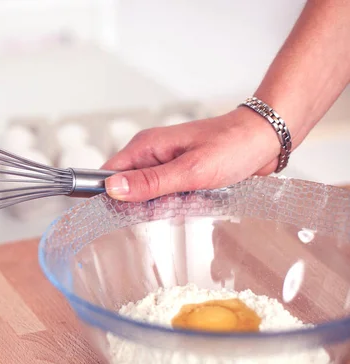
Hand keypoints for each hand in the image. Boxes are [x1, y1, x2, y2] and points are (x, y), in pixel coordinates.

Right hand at [102, 107, 282, 201]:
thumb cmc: (233, 147)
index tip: (110, 217)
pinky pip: (162, 193)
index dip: (104, 195)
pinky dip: (169, 204)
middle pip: (124, 186)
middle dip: (133, 206)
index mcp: (145, 146)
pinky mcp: (178, 172)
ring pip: (143, 193)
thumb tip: (113, 188)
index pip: (107, 173)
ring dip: (153, 207)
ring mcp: (164, 163)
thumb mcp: (191, 170)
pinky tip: (183, 210)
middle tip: (154, 217)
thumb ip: (151, 182)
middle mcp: (151, 153)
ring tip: (174, 211)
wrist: (266, 138)